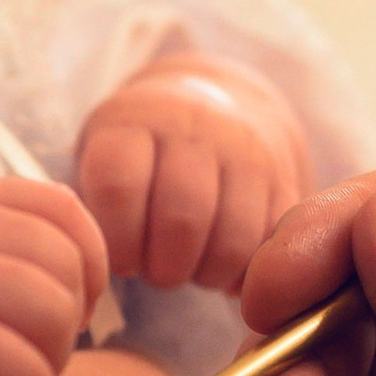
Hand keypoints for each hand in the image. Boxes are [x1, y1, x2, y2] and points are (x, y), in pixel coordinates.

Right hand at [0, 182, 106, 375]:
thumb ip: (2, 256)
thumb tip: (97, 267)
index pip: (64, 210)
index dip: (84, 271)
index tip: (52, 321)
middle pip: (69, 268)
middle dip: (61, 331)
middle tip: (14, 367)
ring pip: (57, 317)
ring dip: (45, 370)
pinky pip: (30, 372)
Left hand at [75, 59, 308, 295]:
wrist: (217, 102)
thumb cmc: (141, 152)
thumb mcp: (103, 153)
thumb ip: (89, 203)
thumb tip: (90, 261)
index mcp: (135, 121)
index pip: (120, 186)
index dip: (117, 241)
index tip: (119, 259)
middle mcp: (195, 127)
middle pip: (181, 219)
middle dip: (163, 267)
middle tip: (156, 271)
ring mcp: (248, 152)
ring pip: (233, 240)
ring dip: (205, 274)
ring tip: (190, 269)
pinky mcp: (285, 181)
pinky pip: (270, 245)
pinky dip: (246, 271)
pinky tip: (224, 266)